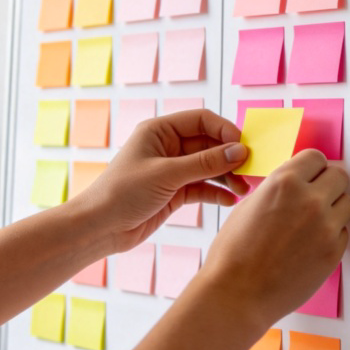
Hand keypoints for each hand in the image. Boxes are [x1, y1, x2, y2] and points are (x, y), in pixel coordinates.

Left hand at [82, 110, 250, 250]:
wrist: (100, 228)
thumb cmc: (122, 193)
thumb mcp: (167, 175)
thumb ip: (205, 163)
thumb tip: (239, 151)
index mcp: (160, 131)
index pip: (202, 120)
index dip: (224, 131)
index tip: (243, 147)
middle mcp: (168, 147)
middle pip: (209, 144)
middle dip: (229, 157)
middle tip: (250, 170)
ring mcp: (172, 170)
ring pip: (209, 167)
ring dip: (227, 176)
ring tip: (243, 188)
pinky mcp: (175, 192)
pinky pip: (203, 187)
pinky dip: (217, 192)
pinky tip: (230, 200)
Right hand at [200, 149, 349, 329]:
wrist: (237, 294)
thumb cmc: (233, 253)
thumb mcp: (249, 205)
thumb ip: (277, 190)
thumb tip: (296, 184)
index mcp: (285, 182)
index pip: (316, 157)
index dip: (312, 168)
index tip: (309, 176)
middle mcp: (310, 199)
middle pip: (340, 176)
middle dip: (328, 184)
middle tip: (314, 197)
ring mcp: (326, 227)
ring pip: (347, 203)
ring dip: (333, 209)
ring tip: (311, 224)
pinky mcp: (334, 252)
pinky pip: (343, 232)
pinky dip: (331, 235)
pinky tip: (309, 246)